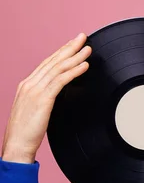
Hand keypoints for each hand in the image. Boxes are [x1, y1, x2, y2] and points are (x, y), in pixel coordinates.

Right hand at [1, 33, 91, 163]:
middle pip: (53, 61)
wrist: (16, 145)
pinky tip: (84, 65)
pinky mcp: (42, 99)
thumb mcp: (36, 109)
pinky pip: (61, 81)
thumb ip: (46, 97)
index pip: (47, 63)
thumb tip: (60, 92)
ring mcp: (35, 90)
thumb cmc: (27, 132)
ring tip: (88, 48)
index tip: (73, 44)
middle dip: (69, 47)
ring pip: (58, 68)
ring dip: (75, 56)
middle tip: (83, 37)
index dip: (61, 52)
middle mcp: (30, 84)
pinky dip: (74, 71)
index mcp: (27, 85)